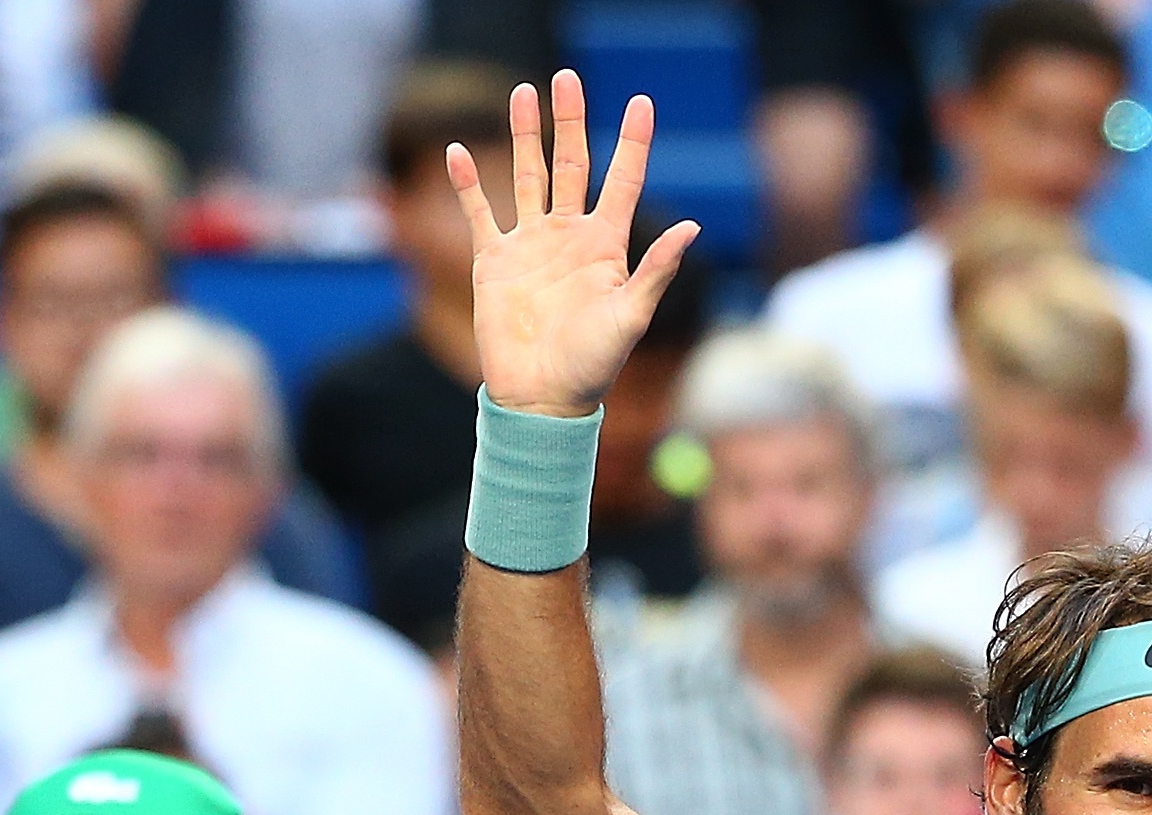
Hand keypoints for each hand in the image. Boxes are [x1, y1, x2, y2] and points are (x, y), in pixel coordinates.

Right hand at [454, 70, 699, 417]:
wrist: (542, 399)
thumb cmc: (593, 366)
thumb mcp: (631, 317)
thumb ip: (656, 271)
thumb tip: (694, 228)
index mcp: (606, 247)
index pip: (621, 181)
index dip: (632, 142)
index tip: (641, 102)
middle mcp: (568, 237)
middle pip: (571, 165)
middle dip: (571, 122)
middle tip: (569, 77)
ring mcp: (530, 245)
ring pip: (527, 176)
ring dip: (525, 135)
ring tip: (524, 93)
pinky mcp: (493, 261)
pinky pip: (479, 212)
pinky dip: (468, 183)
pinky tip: (458, 151)